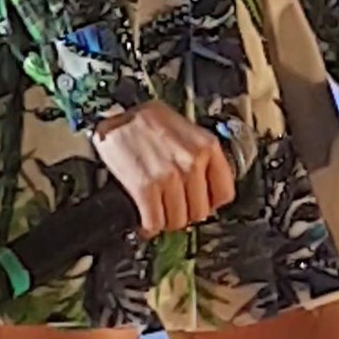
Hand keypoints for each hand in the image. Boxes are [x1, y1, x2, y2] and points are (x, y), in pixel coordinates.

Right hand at [93, 101, 235, 237]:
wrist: (113, 113)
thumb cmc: (147, 120)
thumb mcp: (186, 129)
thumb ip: (201, 156)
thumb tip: (207, 186)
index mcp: (206, 146)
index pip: (225, 193)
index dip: (211, 202)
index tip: (202, 202)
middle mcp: (191, 162)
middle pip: (201, 212)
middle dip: (186, 212)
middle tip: (175, 207)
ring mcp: (169, 176)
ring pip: (178, 221)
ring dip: (167, 220)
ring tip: (159, 211)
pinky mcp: (145, 188)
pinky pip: (155, 222)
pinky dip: (149, 225)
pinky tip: (146, 218)